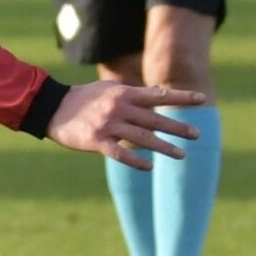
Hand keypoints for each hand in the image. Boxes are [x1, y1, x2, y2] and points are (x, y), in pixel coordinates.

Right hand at [46, 80, 205, 169]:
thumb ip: (132, 93)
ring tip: (181, 155)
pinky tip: (150, 166)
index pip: (159, 95)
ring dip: (163, 147)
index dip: (181, 97)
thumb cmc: (84, 98)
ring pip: (142, 138)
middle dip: (177, 127)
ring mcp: (108, 125)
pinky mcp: (97, 141)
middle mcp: (119, 108)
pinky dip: (136, 160)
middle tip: (197, 135)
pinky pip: (120, 153)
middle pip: (155, 119)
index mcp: (124, 94)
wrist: (52, 108)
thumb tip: (158, 95)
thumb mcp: (108, 89)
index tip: (202, 99)